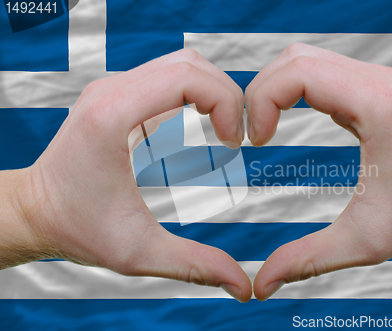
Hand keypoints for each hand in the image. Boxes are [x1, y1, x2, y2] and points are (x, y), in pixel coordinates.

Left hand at [2, 49, 251, 301]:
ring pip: (182, 64)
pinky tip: (204, 125)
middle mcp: (111, 91)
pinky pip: (168, 76)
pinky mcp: (118, 94)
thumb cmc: (78, 229)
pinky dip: (196, 93)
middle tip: (238, 137)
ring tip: (225, 131)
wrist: (35, 211)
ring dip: (213, 91)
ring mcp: (113, 88)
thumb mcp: (139, 253)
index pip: (188, 77)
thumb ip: (195, 266)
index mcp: (113, 116)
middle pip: (190, 64)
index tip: (235, 143)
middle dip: (227, 95)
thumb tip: (244, 286)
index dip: (226, 103)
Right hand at [245, 43, 391, 300]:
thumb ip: (306, 260)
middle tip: (251, 135)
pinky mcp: (369, 86)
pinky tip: (284, 118)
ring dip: (273, 88)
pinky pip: (318, 70)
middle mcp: (375, 81)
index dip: (261, 101)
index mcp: (375, 107)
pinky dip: (291, 88)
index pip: (298, 73)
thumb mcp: (362, 242)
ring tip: (264, 128)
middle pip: (294, 59)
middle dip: (259, 92)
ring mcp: (373, 79)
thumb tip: (261, 285)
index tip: (255, 142)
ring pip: (303, 58)